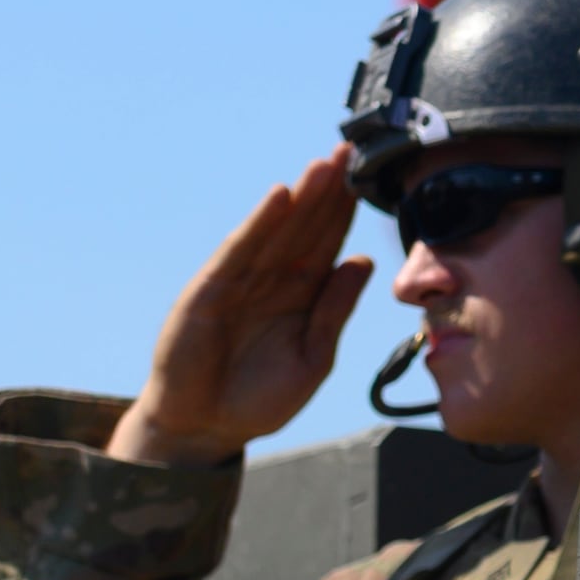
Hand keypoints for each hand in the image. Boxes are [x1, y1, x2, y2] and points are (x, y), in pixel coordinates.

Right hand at [108, 150, 374, 467]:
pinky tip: (281, 197)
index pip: (329, 242)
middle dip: (329, 190)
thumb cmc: (258, 398)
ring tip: (326, 164)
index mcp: (301, 293)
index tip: (372, 176)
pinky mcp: (210, 290)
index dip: (348, 211)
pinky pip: (240, 251)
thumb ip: (334, 310)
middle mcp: (272, 279)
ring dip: (301, 196)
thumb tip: (363, 263)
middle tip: (353, 150)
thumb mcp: (313, 356)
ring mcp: (240, 281)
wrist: (206, 428)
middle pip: (306, 226)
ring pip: (277, 230)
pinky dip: (259, 223)